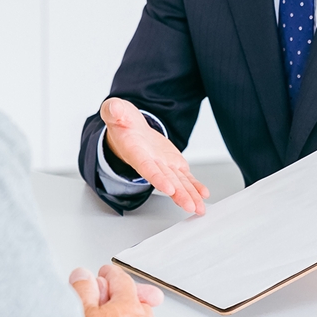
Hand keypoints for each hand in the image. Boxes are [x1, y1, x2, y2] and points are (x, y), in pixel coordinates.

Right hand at [101, 97, 208, 214]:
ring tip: (199, 208)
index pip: (146, 167)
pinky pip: (185, 177)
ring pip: (178, 182)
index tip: (168, 189)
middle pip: (166, 181)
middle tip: (190, 206)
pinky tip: (203, 195)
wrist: (129, 131)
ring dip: (189, 196)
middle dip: (179, 195)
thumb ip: (114, 110)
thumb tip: (114, 108)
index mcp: (135, 151)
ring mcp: (163, 165)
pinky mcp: (173, 164)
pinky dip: (194, 186)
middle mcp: (150, 162)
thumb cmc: (122, 123)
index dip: (157, 178)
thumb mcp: (114, 111)